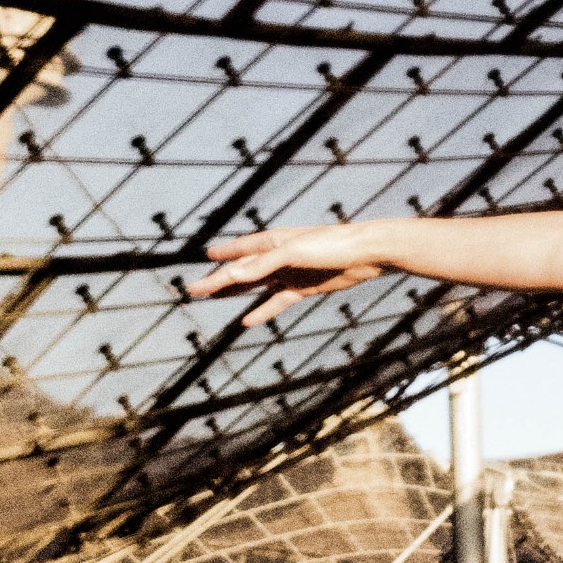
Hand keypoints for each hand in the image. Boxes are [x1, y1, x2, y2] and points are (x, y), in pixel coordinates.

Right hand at [187, 224, 388, 326]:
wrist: (367, 254)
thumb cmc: (331, 244)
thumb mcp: (292, 253)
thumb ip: (262, 264)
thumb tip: (231, 275)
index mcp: (272, 241)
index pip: (238, 255)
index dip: (220, 260)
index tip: (202, 263)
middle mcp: (278, 256)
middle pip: (243, 271)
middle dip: (219, 280)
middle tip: (195, 290)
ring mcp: (291, 272)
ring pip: (256, 285)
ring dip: (236, 293)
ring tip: (214, 299)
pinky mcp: (305, 287)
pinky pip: (277, 301)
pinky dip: (262, 311)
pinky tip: (247, 321)